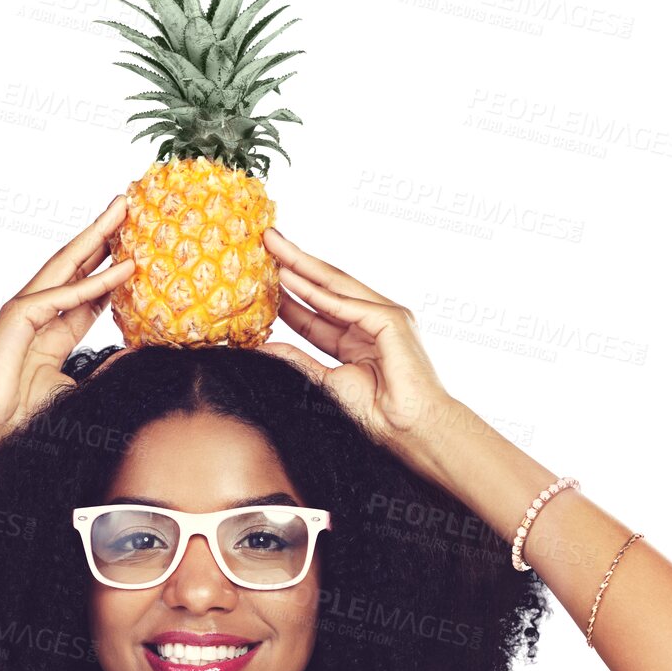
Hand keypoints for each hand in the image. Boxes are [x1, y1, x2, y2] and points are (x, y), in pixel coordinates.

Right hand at [0, 196, 133, 431]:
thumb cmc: (20, 410)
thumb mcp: (75, 386)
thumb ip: (101, 370)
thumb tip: (131, 358)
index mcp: (52, 328)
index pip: (89, 291)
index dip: (112, 268)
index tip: (137, 249)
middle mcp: (40, 310)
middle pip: (79, 264)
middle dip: (104, 235)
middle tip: (129, 206)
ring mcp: (27, 308)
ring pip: (69, 263)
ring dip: (98, 236)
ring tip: (122, 211)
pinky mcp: (20, 314)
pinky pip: (65, 295)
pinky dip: (95, 282)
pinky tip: (123, 268)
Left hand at [260, 228, 454, 443]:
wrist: (410, 429)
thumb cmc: (376, 415)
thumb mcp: (325, 382)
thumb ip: (298, 361)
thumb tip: (264, 348)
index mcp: (358, 340)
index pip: (317, 311)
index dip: (290, 294)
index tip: (260, 278)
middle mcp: (371, 322)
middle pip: (325, 288)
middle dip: (295, 265)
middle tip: (266, 241)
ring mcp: (385, 317)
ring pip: (335, 286)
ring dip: (303, 265)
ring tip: (273, 246)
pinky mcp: (392, 320)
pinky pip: (347, 304)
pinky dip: (318, 292)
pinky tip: (291, 277)